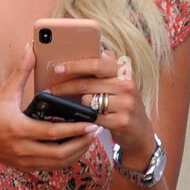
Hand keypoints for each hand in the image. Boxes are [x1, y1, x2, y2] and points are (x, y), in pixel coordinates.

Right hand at [0, 41, 100, 173]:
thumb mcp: (3, 92)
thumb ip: (21, 72)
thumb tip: (31, 48)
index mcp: (19, 128)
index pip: (53, 132)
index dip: (75, 130)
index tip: (91, 124)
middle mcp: (22, 148)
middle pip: (60, 153)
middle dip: (81, 144)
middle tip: (95, 132)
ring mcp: (23, 160)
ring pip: (57, 163)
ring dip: (76, 153)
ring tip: (88, 140)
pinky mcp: (24, 166)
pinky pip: (50, 167)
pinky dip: (64, 160)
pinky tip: (73, 148)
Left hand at [46, 48, 155, 164]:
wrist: (140, 131)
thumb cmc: (121, 103)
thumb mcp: (116, 83)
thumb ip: (101, 70)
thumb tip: (77, 58)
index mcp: (123, 71)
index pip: (97, 63)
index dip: (75, 65)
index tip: (57, 68)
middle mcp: (127, 84)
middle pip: (88, 83)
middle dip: (65, 86)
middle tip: (49, 90)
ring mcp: (126, 103)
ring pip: (89, 100)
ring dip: (73, 103)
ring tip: (62, 104)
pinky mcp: (122, 121)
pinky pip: (93, 117)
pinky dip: (82, 118)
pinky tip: (76, 119)